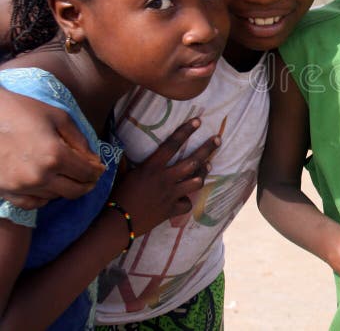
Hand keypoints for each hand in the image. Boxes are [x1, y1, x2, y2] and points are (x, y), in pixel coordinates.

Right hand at [0, 89, 104, 208]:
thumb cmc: (22, 111)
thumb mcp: (59, 118)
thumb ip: (79, 140)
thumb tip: (93, 160)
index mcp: (55, 155)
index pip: (87, 173)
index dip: (97, 172)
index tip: (100, 168)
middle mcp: (39, 175)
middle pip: (74, 191)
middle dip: (87, 184)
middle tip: (90, 177)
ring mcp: (20, 186)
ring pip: (55, 197)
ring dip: (65, 188)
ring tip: (68, 177)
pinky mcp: (5, 191)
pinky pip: (32, 203)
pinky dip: (44, 198)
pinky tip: (48, 187)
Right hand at [109, 118, 218, 236]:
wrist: (117, 223)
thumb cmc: (116, 196)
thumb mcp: (122, 173)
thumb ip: (127, 159)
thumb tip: (120, 141)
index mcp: (152, 167)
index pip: (172, 145)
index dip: (185, 131)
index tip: (198, 121)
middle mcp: (165, 178)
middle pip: (192, 162)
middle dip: (207, 149)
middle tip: (218, 139)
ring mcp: (171, 194)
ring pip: (196, 181)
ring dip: (203, 173)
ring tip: (209, 166)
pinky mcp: (171, 210)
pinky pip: (187, 204)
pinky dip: (186, 200)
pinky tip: (186, 198)